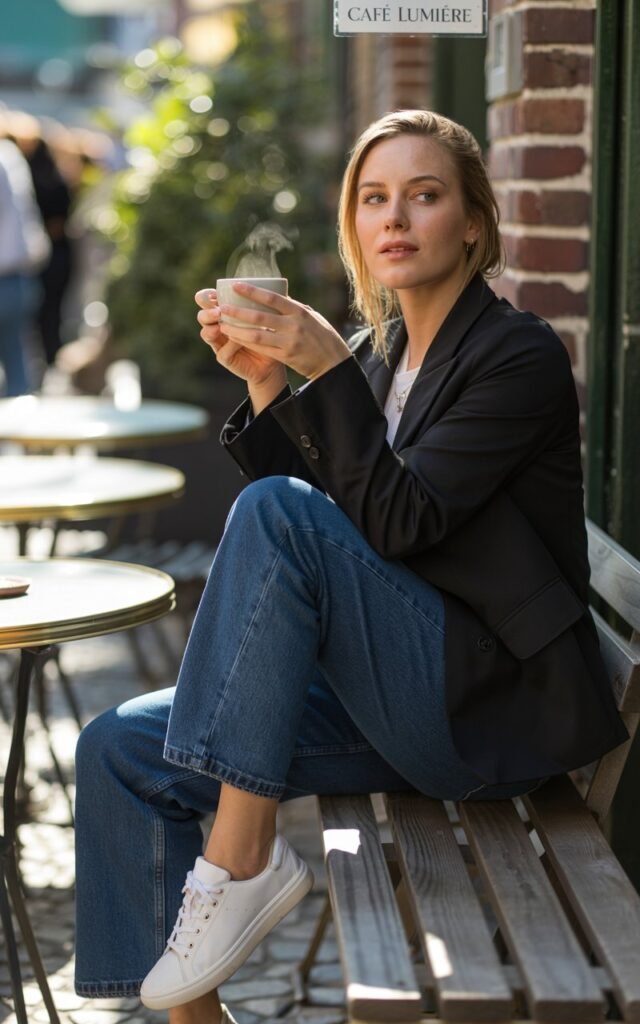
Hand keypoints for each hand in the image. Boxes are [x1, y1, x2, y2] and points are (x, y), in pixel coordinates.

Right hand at [195, 288, 285, 391]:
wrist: (273, 361)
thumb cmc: (270, 333)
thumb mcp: (265, 315)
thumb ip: (259, 302)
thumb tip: (260, 280)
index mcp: (223, 311)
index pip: (207, 301)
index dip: (206, 296)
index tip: (213, 294)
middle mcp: (217, 326)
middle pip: (202, 316)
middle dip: (207, 312)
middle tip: (218, 310)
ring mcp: (219, 343)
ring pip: (206, 333)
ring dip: (211, 328)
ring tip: (220, 326)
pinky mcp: (225, 358)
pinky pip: (223, 351)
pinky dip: (230, 345)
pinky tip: (238, 341)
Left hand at [215, 282, 351, 380]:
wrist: (333, 362)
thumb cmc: (322, 336)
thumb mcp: (311, 317)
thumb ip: (294, 308)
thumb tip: (277, 297)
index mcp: (299, 312)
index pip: (272, 298)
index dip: (252, 292)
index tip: (235, 285)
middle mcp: (293, 325)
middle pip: (259, 317)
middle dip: (238, 312)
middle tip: (222, 307)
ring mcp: (289, 342)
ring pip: (256, 335)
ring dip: (237, 329)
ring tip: (222, 324)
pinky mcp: (286, 356)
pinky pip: (261, 348)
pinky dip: (246, 342)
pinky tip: (234, 338)